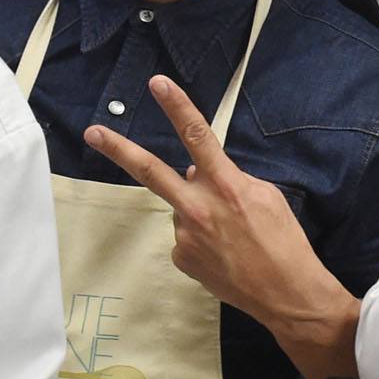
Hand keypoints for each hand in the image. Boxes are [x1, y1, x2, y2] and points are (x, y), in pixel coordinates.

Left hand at [83, 75, 352, 344]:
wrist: (286, 293)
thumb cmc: (285, 242)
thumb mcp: (267, 196)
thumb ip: (229, 179)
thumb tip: (196, 173)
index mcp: (226, 186)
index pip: (197, 136)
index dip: (177, 107)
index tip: (158, 84)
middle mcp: (199, 208)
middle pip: (151, 171)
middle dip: (118, 149)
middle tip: (92, 132)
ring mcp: (186, 236)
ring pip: (182, 208)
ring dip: (200, 213)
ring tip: (233, 237)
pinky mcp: (182, 258)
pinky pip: (186, 237)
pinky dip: (202, 240)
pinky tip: (225, 253)